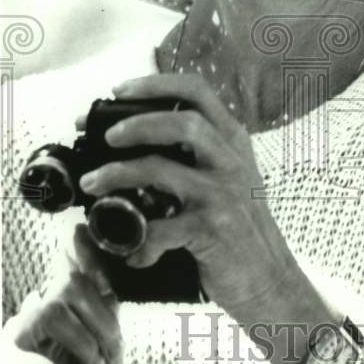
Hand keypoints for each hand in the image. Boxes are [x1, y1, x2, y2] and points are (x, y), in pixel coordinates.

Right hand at [3, 224, 123, 363]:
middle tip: (112, 347)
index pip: (68, 271)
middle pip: (63, 285)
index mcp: (53, 309)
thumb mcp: (108, 351)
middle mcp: (30, 318)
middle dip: (99, 317)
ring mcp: (13, 343)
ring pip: (50, 312)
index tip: (109, 274)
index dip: (86, 258)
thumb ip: (107, 316)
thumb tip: (109, 282)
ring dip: (86, 343)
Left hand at [78, 72, 301, 321]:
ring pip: (161, 169)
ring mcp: (223, 195)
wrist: (271, 279)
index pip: (198, 91)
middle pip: (183, 122)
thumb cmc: (241, 228)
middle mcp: (231, 161)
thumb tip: (138, 136)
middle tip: (105, 136)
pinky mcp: (212, 230)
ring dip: (118, 174)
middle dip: (135, 123)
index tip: (118, 91)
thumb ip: (199, 154)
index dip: (155, 84)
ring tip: (92, 184)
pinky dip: (138, 241)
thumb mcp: (230, 177)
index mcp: (232, 141)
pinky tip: (133, 251)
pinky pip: (160, 228)